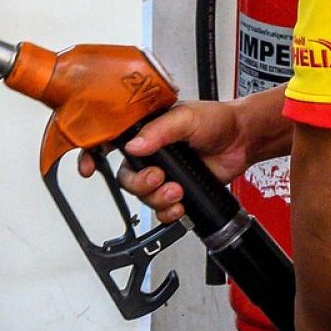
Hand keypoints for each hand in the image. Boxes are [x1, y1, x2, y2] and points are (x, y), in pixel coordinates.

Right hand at [77, 99, 252, 223]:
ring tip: (178, 190)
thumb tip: (135, 145)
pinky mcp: (176, 190)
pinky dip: (168, 212)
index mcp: (146, 128)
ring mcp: (163, 172)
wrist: (242, 141)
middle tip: (159, 179)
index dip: (93, 153)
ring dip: (157, 198)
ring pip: (142, 195)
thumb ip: (161, 131)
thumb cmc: (216, 120)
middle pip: (125, 176)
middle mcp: (151, 151)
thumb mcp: (187, 118)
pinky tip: (181, 204)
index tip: (87, 168)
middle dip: (139, 184)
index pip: (110, 139)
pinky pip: (160, 210)